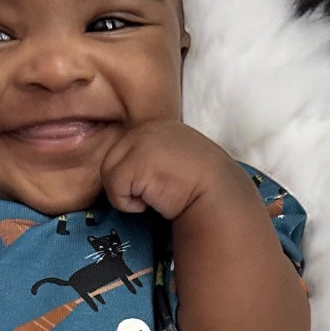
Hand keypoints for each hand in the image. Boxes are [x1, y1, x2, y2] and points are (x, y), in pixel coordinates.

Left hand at [99, 119, 234, 222]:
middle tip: (155, 194)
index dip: (133, 176)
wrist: (220, 195)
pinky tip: (154, 201)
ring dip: (127, 194)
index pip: (124, 152)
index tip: (157, 187)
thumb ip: (153, 158)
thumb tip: (129, 175)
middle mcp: (147, 127)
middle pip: (111, 160)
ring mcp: (140, 140)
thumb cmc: (202, 188)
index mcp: (158, 126)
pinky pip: (113, 188)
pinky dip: (128, 204)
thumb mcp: (177, 160)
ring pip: (108, 173)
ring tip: (155, 196)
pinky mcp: (135, 160)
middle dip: (127, 183)